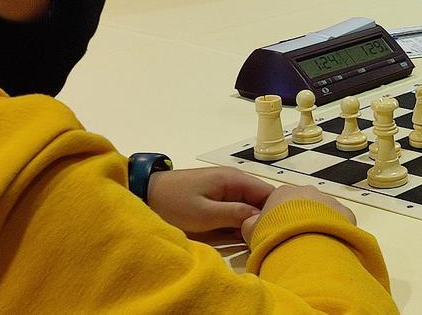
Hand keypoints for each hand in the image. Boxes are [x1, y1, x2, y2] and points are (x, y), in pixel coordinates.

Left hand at [146, 167, 274, 233]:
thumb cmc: (174, 203)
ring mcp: (226, 189)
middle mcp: (235, 181)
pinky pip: (237, 209)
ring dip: (251, 222)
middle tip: (263, 240)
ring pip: (250, 206)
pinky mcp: (218, 198)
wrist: (146, 194)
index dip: (275, 212)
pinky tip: (240, 236)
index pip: (269, 193)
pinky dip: (240, 221)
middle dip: (264, 219)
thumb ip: (235, 214)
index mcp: (235, 180)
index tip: (274, 232)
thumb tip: (261, 219)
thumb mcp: (205, 213)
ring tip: (254, 241)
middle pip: (261, 201)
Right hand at [241, 184, 355, 243]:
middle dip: (300, 220)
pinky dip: (335, 232)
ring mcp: (329, 201)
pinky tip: (330, 246)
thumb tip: (252, 222)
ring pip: (323, 213)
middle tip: (296, 241)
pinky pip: (340, 222)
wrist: (304, 243)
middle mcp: (307, 191)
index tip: (278, 235)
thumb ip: (250, 224)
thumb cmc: (273, 235)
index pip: (280, 203)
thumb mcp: (251, 231)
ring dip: (318, 225)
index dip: (278, 219)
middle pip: (303, 205)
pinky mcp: (346, 213)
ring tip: (313, 246)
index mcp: (283, 192)